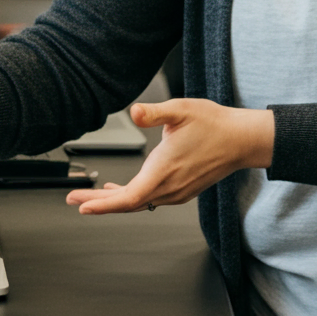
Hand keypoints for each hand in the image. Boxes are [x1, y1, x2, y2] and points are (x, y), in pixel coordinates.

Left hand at [66, 98, 273, 214]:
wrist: (242, 140)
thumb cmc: (214, 124)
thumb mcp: (181, 110)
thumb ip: (154, 112)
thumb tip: (133, 112)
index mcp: (165, 170)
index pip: (129, 197)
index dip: (103, 204)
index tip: (82, 206)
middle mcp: (170, 187)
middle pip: (128, 204)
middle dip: (99, 203)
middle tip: (74, 199)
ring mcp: (177, 192)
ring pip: (139, 202)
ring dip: (114, 201)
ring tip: (90, 195)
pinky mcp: (182, 190)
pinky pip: (150, 199)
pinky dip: (131, 197)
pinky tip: (120, 189)